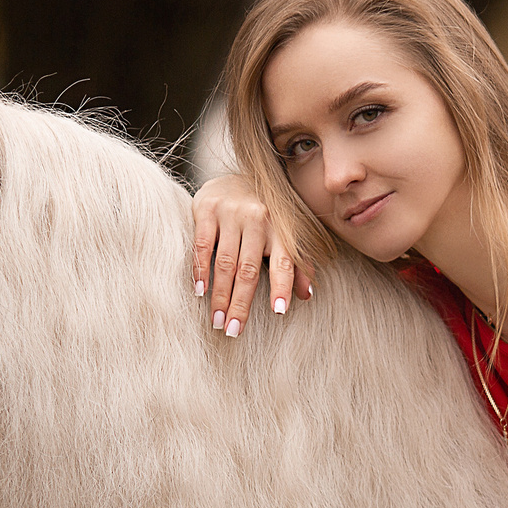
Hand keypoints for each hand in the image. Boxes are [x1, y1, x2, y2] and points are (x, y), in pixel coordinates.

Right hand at [192, 174, 312, 338]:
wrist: (235, 177)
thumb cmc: (264, 215)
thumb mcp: (285, 233)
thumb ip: (297, 264)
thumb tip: (306, 296)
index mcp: (281, 227)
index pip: (285, 261)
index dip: (282, 286)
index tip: (278, 312)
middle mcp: (259, 218)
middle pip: (249, 269)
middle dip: (241, 303)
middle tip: (234, 331)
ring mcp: (232, 212)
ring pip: (226, 262)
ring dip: (220, 295)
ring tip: (217, 321)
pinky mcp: (207, 208)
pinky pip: (203, 244)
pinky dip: (200, 269)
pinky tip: (200, 291)